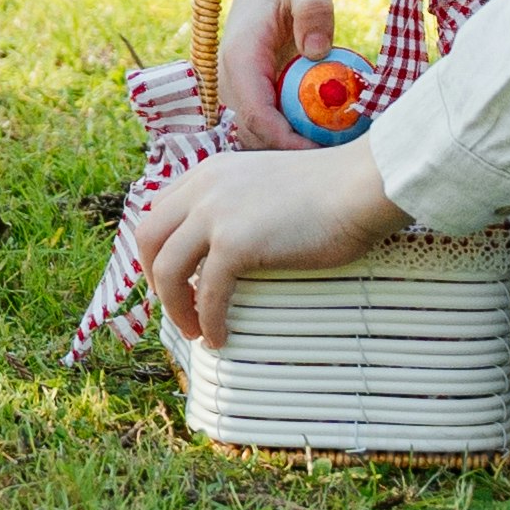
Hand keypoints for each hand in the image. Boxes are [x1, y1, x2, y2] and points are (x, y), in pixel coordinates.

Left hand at [133, 146, 403, 341]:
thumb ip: (245, 204)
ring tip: (194, 331)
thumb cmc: (334, 191)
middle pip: (149, 237)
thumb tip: (242, 243)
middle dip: (154, 277)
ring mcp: (216, 214)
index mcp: (210, 172)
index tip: (172, 277)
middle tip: (176, 307)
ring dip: (175, 306)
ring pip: (167, 268)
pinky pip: (207, 293)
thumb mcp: (269, 185)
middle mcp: (204, 188)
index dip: (159, 247)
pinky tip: (220, 337)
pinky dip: (208, 320)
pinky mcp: (235, 244)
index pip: (161, 210)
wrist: (360, 186)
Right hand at [209, 0, 347, 147]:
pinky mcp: (251, 92)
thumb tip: (316, 51)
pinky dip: (291, 133)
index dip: (285, 141)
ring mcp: (238, 88)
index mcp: (239, 58)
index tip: (321, 151)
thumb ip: (314, 11)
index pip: (256, 115)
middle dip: (289, 151)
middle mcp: (230, 78)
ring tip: (332, 144)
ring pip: (256, 134)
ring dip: (289, 145)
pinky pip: (266, 124)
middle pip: (253, 134)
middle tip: (334, 155)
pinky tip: (322, 131)